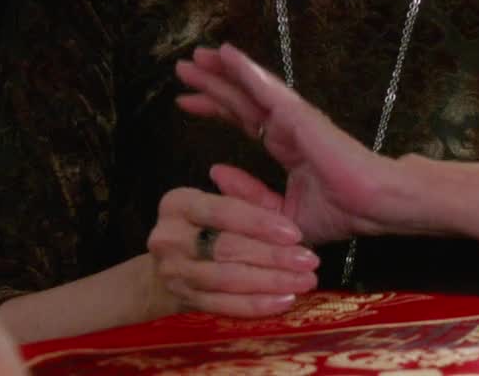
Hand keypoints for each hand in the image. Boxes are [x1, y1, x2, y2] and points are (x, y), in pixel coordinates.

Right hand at [145, 177, 321, 317]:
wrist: (175, 267)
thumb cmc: (209, 228)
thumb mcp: (225, 204)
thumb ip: (245, 193)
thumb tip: (239, 174)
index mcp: (179, 204)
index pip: (222, 211)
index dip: (260, 223)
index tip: (295, 234)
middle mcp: (169, 237)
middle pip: (226, 247)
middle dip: (273, 255)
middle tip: (309, 261)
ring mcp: (173, 271)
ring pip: (227, 278)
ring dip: (271, 282)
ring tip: (303, 281)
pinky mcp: (182, 300)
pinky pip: (223, 305)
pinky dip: (255, 305)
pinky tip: (284, 301)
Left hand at [175, 44, 407, 245]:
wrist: (373, 205)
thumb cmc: (340, 212)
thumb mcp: (280, 214)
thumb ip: (248, 195)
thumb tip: (215, 171)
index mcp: (287, 146)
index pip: (244, 121)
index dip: (215, 108)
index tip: (186, 101)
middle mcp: (288, 126)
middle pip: (240, 99)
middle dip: (211, 83)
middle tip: (183, 68)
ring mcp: (294, 117)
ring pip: (249, 89)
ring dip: (222, 71)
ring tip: (195, 56)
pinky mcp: (299, 114)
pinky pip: (265, 89)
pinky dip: (244, 70)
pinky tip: (225, 55)